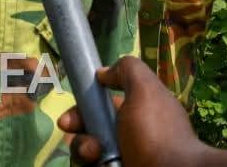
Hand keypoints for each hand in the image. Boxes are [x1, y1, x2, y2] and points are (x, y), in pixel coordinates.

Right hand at [58, 56, 208, 166]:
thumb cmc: (156, 131)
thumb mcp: (145, 89)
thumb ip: (126, 70)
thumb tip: (102, 73)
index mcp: (136, 113)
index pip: (100, 108)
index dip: (83, 109)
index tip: (69, 118)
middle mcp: (128, 137)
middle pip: (88, 131)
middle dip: (78, 133)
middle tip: (80, 138)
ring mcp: (123, 159)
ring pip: (87, 154)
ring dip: (83, 151)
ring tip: (94, 155)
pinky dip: (92, 166)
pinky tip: (103, 166)